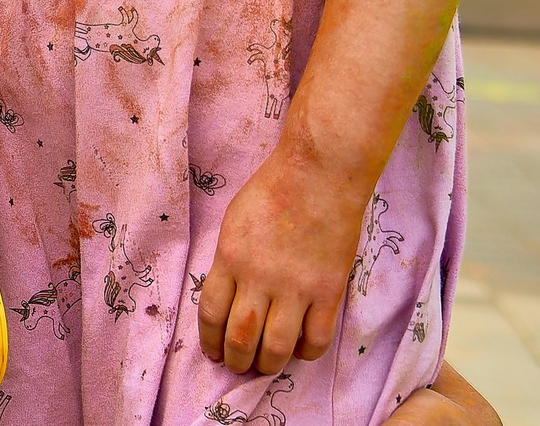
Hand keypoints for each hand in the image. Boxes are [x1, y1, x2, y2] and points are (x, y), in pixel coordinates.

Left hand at [196, 151, 370, 375]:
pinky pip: (317, 339)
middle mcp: (260, 277)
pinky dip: (306, 352)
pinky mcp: (329, 290)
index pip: (211, 313)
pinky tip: (300, 348)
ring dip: (268, 364)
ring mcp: (296, 286)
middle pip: (240, 337)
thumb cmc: (274, 190)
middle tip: (239, 366)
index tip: (213, 352)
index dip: (210, 341)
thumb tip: (229, 298)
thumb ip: (230, 261)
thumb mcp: (234, 221)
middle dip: (236, 361)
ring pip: (276, 347)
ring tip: (266, 365)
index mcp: (230, 257)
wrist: (319, 173)